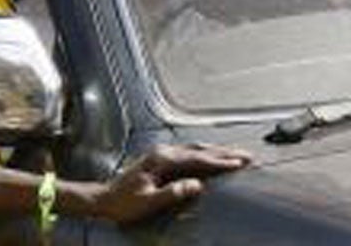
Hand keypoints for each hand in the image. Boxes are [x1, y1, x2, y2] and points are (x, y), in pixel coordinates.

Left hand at [87, 143, 251, 224]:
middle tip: (247, 155)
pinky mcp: (160, 159)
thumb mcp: (147, 202)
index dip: (220, 161)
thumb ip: (172, 193)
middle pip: (199, 149)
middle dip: (224, 152)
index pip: (198, 159)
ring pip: (195, 149)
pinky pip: (188, 153)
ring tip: (235, 155)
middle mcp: (163, 152)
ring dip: (216, 151)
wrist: (103, 198)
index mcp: (162, 160)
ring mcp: (161, 154)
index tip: (239, 162)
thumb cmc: (123, 203)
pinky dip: (204, 154)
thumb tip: (196, 185)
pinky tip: (211, 157)